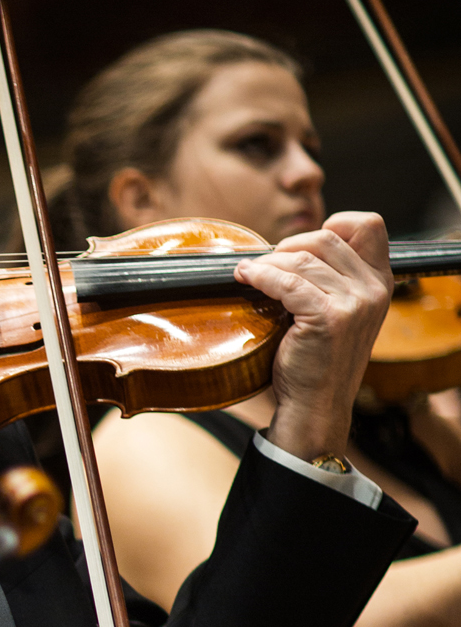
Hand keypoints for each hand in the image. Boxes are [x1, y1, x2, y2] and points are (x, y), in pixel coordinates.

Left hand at [235, 212, 392, 458]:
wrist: (316, 403)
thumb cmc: (317, 357)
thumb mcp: (337, 311)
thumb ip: (330, 279)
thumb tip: (290, 246)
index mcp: (380, 282)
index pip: (370, 225)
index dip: (332, 223)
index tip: (300, 245)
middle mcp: (374, 289)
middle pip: (326, 237)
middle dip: (287, 245)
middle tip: (265, 264)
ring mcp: (354, 303)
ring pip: (302, 259)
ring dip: (267, 262)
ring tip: (248, 272)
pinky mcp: (328, 318)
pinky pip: (287, 283)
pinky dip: (260, 276)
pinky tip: (245, 278)